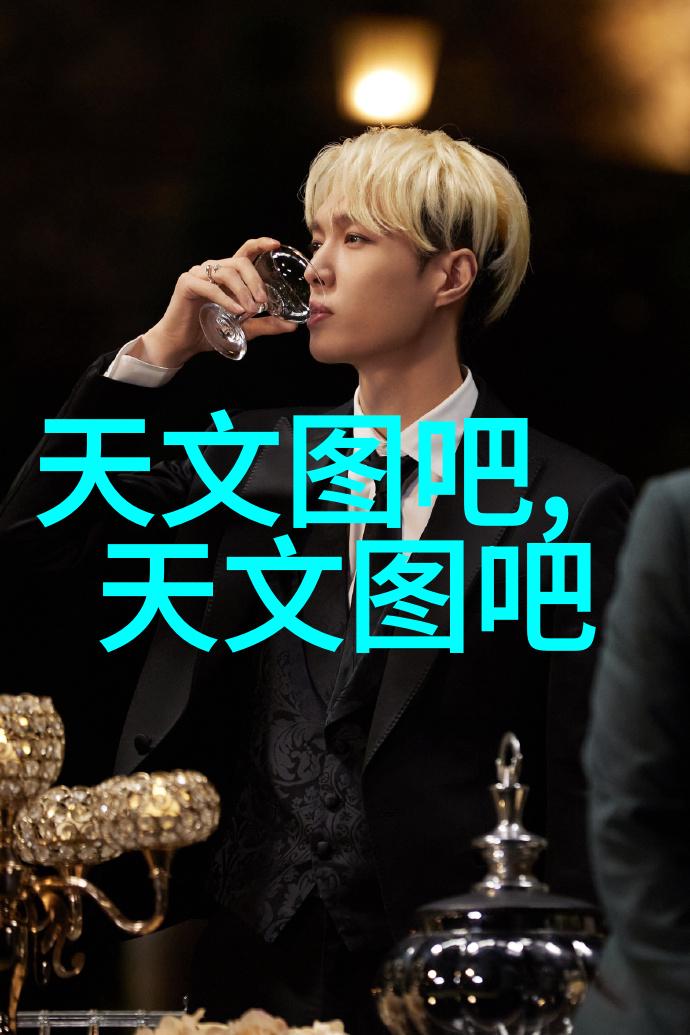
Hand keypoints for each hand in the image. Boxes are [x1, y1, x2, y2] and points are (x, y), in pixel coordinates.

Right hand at [136, 237, 298, 366]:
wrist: (183, 344)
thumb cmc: (210, 331)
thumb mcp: (245, 328)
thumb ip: (266, 324)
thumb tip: (291, 325)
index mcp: (227, 275)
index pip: (245, 252)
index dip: (260, 244)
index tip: (276, 245)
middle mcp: (213, 269)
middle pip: (240, 262)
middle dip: (255, 280)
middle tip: (263, 301)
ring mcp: (198, 274)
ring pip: (227, 272)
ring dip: (243, 291)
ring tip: (250, 309)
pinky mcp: (187, 283)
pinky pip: (211, 287)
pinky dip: (226, 299)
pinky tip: (236, 311)